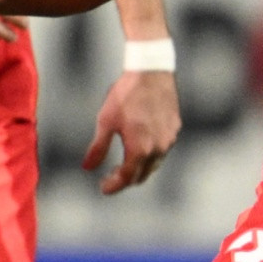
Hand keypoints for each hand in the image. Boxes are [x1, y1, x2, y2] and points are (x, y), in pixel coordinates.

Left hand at [85, 69, 180, 193]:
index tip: (103, 188)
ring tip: (123, 163)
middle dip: (125, 180)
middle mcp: (158, 149)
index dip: (113, 185)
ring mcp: (169, 139)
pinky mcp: (175, 129)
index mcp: (140, 149)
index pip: (126, 178)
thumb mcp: (105, 121)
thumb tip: (87, 167)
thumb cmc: (125, 96)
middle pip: (142, 175)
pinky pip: (162, 150)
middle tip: (110, 176)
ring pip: (154, 164)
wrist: (151, 73)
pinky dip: (150, 155)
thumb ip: (97, 148)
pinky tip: (139, 146)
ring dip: (139, 168)